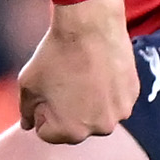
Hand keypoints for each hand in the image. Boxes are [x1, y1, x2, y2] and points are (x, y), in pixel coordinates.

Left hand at [16, 0, 140, 144]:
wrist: (89, 27)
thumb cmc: (55, 56)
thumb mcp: (27, 85)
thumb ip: (26, 111)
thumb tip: (29, 125)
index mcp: (71, 131)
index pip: (47, 132)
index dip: (42, 110)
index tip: (47, 90)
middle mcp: (100, 129)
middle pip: (75, 126)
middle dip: (67, 111)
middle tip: (65, 81)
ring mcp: (120, 113)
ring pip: (97, 114)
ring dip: (89, 102)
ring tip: (82, 74)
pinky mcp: (133, 95)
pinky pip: (114, 100)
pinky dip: (106, 91)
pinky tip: (99, 70)